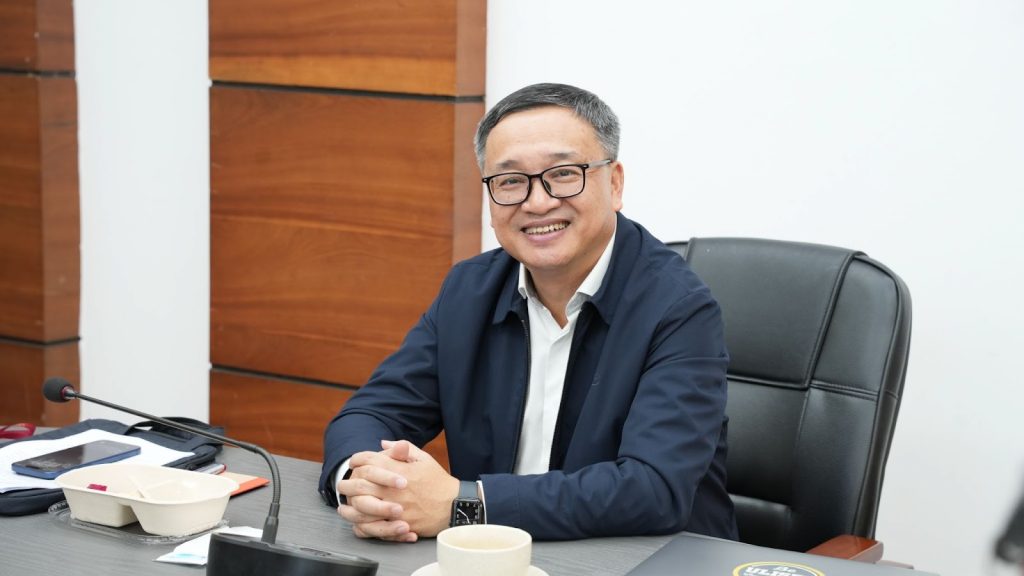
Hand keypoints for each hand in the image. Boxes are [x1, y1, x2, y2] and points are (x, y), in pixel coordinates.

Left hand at [336, 440, 458, 540]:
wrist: (455, 505)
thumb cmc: (438, 481)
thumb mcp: (423, 459)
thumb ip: (403, 449)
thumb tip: (383, 443)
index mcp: (400, 471)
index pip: (370, 461)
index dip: (358, 460)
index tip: (354, 462)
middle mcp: (395, 489)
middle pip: (361, 484)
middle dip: (348, 483)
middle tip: (342, 484)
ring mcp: (396, 508)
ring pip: (364, 507)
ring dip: (351, 505)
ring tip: (343, 505)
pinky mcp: (399, 525)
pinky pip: (375, 526)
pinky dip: (363, 524)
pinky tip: (356, 522)